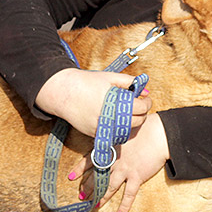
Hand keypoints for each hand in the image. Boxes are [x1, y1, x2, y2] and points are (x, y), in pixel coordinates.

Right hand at [35, 68, 150, 136]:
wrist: (64, 93)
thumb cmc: (87, 82)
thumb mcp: (110, 77)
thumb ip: (129, 82)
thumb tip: (146, 91)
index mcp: (115, 102)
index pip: (141, 108)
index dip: (148, 103)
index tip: (146, 99)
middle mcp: (110, 118)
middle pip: (137, 122)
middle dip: (142, 114)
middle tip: (140, 106)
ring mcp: (102, 128)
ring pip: (126, 131)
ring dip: (131, 122)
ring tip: (127, 111)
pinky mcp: (95, 134)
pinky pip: (113, 134)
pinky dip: (118, 127)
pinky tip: (115, 117)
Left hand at [71, 112, 169, 211]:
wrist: (158, 134)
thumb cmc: (141, 129)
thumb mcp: (121, 133)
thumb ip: (111, 140)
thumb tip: (104, 144)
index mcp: (108, 148)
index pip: (89, 160)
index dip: (79, 170)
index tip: (70, 177)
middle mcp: (113, 160)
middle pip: (97, 176)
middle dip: (88, 188)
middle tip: (81, 197)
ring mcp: (124, 169)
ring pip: (109, 186)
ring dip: (102, 198)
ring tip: (95, 206)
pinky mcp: (137, 176)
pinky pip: (129, 194)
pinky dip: (124, 205)